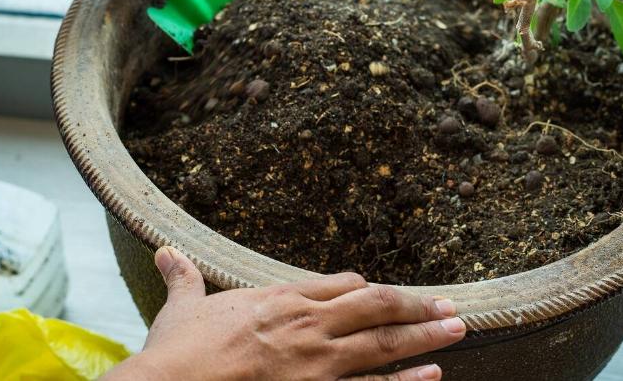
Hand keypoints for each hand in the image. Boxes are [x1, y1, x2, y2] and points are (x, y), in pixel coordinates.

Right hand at [102, 247, 465, 380]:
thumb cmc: (178, 350)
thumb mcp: (181, 308)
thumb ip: (183, 278)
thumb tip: (165, 253)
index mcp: (281, 299)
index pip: (339, 285)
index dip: (367, 288)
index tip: (385, 291)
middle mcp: (307, 323)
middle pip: (374, 304)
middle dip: (414, 305)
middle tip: (447, 305)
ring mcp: (317, 360)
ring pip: (383, 340)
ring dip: (424, 333)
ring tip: (457, 329)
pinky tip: (432, 376)